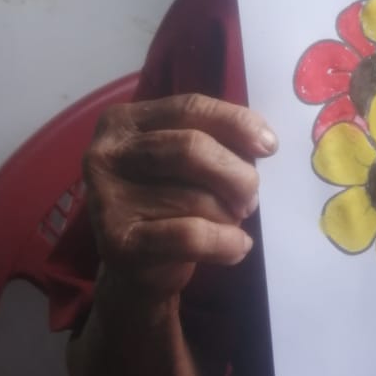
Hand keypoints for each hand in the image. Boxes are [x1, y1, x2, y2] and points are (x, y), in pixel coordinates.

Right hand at [83, 93, 277, 299]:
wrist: (132, 268)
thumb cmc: (165, 203)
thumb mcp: (180, 162)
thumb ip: (212, 141)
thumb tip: (263, 142)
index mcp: (123, 121)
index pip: (190, 107)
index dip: (236, 123)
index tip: (269, 146)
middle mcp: (106, 155)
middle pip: (192, 148)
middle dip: (236, 175)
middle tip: (250, 197)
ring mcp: (107, 199)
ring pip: (196, 197)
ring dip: (230, 215)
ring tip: (233, 224)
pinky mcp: (118, 242)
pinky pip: (192, 236)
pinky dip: (225, 243)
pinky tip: (236, 247)